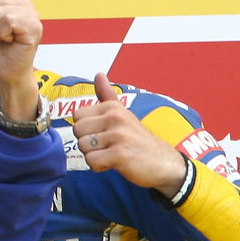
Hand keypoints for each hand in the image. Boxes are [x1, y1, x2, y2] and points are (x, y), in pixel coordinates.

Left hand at [71, 72, 186, 193]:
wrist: (162, 162)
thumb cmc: (137, 139)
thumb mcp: (123, 114)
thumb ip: (107, 95)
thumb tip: (99, 74)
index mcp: (112, 107)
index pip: (77, 116)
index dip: (86, 129)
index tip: (102, 134)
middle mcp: (115, 118)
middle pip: (77, 130)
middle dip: (87, 142)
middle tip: (106, 146)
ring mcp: (118, 135)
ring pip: (83, 146)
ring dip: (94, 155)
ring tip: (112, 154)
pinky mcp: (120, 154)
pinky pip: (92, 161)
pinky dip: (99, 166)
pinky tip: (114, 163)